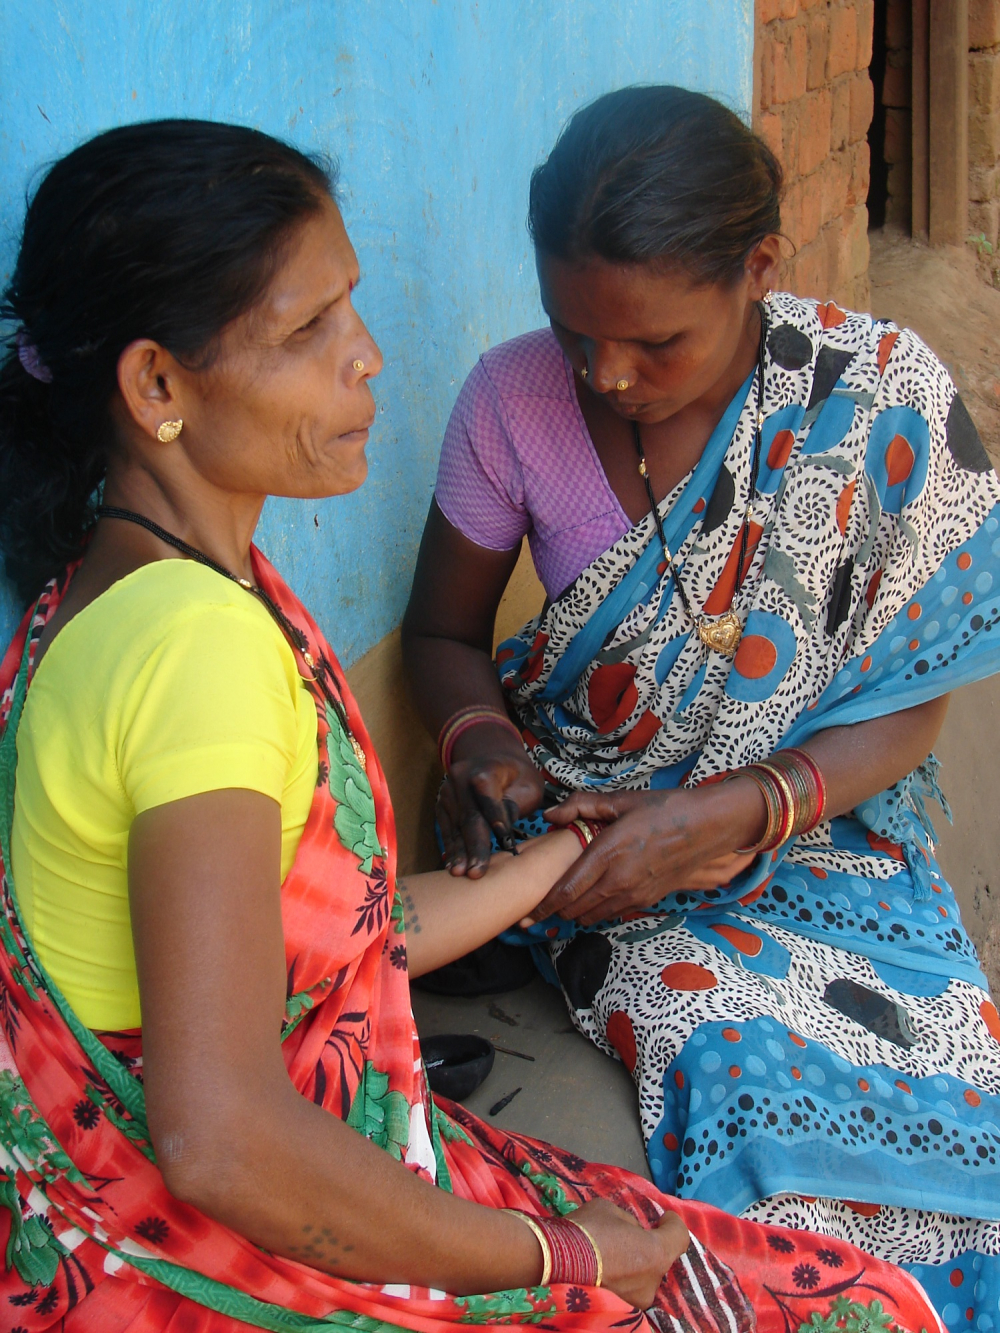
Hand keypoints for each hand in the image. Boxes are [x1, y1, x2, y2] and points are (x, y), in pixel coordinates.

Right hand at [438, 730, 545, 877]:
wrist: (491, 759)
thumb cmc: (517, 777)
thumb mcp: (529, 784)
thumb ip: (517, 803)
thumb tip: (502, 831)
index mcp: (486, 769)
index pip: (488, 795)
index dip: (495, 817)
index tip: (504, 841)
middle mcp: (461, 778)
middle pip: (469, 816)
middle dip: (474, 846)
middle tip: (476, 872)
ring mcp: (447, 792)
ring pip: (455, 826)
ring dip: (459, 852)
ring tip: (460, 874)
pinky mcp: (441, 804)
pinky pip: (447, 829)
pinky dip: (451, 848)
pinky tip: (453, 866)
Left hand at [525, 783, 763, 926]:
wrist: (708, 827)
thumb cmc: (665, 809)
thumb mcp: (621, 800)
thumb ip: (581, 805)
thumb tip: (550, 815)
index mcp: (608, 853)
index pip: (567, 889)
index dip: (545, 906)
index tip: (528, 914)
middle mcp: (619, 879)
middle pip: (576, 909)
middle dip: (553, 915)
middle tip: (533, 917)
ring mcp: (635, 893)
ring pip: (593, 916)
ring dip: (573, 916)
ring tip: (556, 914)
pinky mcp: (647, 899)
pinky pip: (613, 914)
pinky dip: (595, 913)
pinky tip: (588, 906)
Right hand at [569, 1198, 688, 1309]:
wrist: (554, 1262)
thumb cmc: (586, 1231)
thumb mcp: (611, 1210)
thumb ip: (629, 1222)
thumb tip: (632, 1231)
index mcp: (655, 1253)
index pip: (679, 1237)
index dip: (672, 1224)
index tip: (663, 1218)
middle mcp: (652, 1282)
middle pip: (660, 1259)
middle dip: (649, 1247)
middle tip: (629, 1236)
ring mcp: (637, 1301)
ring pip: (644, 1277)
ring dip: (635, 1266)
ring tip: (611, 1256)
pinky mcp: (621, 1311)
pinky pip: (630, 1289)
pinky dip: (622, 1280)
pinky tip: (605, 1271)